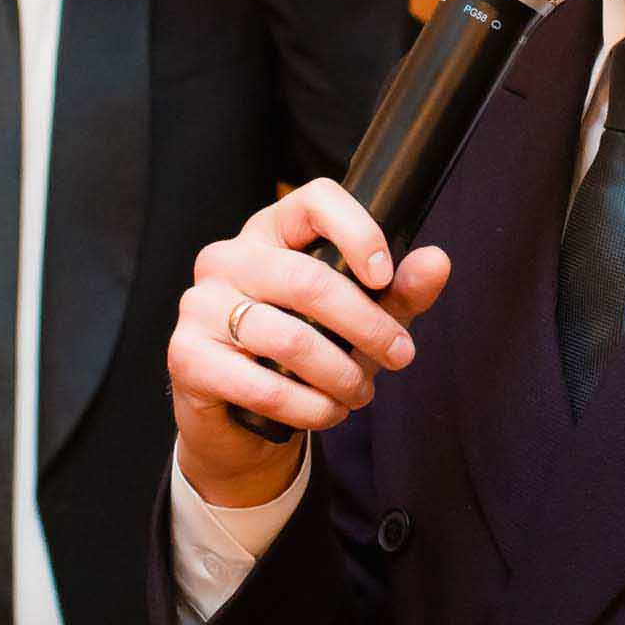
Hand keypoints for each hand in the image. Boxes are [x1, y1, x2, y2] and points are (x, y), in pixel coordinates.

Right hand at [169, 177, 446, 507]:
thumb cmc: (300, 360)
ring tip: (360, 393)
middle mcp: (228, 259)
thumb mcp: (358, 322)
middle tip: (400, 355)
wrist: (238, 423)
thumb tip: (437, 262)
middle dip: (368, 325)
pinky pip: (261, 385)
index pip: (314, 200)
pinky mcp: (187, 357)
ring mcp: (201, 306)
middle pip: (308, 279)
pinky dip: (308, 407)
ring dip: (340, 375)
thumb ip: (397, 292)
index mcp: (270, 234)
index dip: (357, 232)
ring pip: (288, 338)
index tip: (386, 276)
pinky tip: (326, 412)